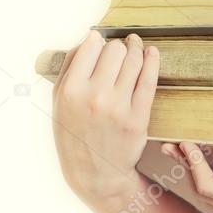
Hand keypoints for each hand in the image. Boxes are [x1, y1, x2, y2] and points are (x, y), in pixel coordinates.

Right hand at [51, 30, 159, 199]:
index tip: (101, 41)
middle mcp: (95, 96)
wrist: (95, 173)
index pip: (91, 46)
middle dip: (117, 47)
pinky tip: (152, 53)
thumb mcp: (59, 102)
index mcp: (71, 91)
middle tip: (118, 50)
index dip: (98, 40)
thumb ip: (69, 68)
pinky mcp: (139, 117)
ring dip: (136, 49)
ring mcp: (119, 107)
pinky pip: (149, 79)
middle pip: (115, 50)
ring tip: (135, 46)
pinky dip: (153, 61)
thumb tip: (89, 39)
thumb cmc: (75, 134)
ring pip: (134, 60)